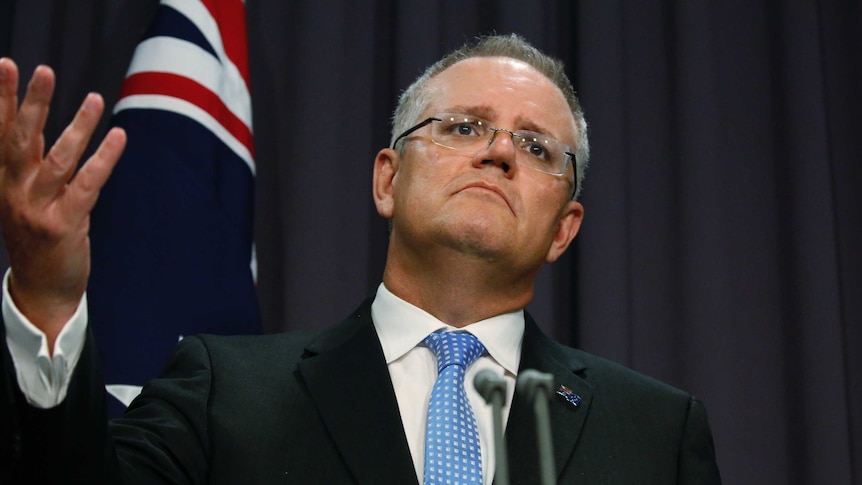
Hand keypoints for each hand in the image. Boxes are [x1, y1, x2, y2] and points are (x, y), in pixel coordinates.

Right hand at [0, 58, 124, 350]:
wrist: (41, 290)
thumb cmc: (36, 236)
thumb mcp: (23, 196)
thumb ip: (30, 162)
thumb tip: (38, 120)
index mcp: (3, 182)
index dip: (0, 99)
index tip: (4, 64)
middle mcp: (14, 191)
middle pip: (22, 139)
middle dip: (32, 103)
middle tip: (42, 70)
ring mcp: (37, 208)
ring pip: (58, 159)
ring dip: (78, 127)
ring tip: (95, 99)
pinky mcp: (64, 224)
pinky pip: (87, 184)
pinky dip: (104, 158)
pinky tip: (118, 136)